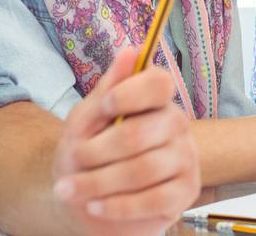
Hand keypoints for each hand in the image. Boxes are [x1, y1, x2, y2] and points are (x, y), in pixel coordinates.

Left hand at [52, 49, 200, 234]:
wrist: (87, 199)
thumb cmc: (89, 152)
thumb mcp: (87, 120)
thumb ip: (108, 89)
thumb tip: (131, 51)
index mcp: (155, 100)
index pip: (159, 84)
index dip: (129, 93)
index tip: (103, 107)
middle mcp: (176, 124)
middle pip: (140, 132)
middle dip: (98, 150)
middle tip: (74, 158)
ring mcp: (185, 159)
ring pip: (143, 169)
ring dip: (99, 182)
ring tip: (69, 190)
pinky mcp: (185, 192)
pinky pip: (154, 200)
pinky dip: (118, 205)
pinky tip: (95, 206)